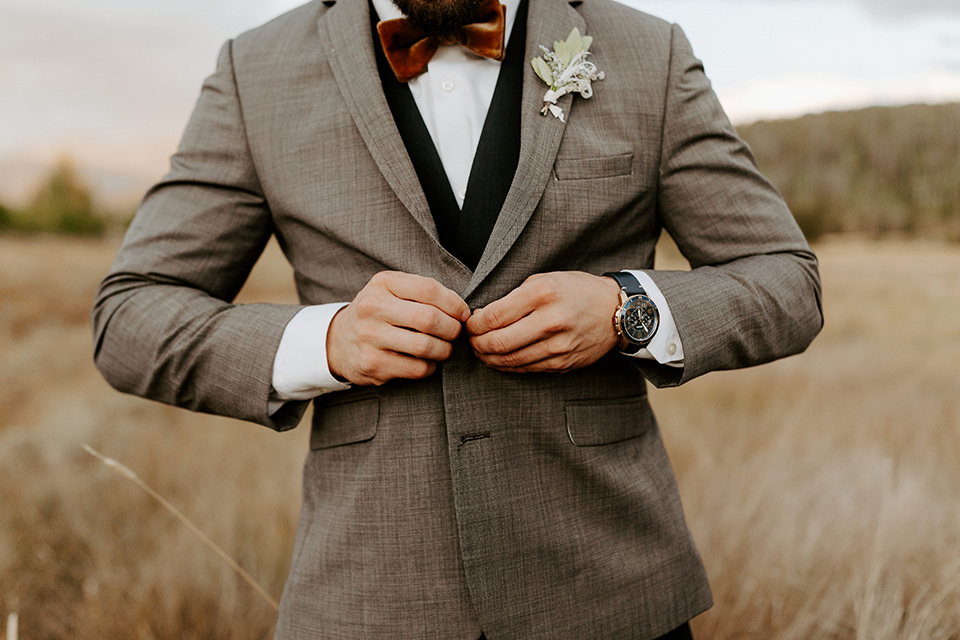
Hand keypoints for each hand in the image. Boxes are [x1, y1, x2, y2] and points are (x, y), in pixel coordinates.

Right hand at [327, 271, 470, 385]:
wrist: (338, 341)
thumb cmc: (378, 313)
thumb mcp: (392, 290)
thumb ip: (422, 292)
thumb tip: (462, 310)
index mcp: (382, 284)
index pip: (428, 289)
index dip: (454, 304)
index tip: (462, 314)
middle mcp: (372, 308)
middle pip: (429, 319)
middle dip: (452, 329)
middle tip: (455, 333)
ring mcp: (369, 337)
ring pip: (425, 346)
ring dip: (444, 350)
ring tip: (443, 348)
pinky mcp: (372, 364)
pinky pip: (417, 368)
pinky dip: (430, 367)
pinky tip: (427, 361)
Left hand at [466, 271, 620, 373]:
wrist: (615, 311)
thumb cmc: (576, 291)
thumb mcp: (544, 280)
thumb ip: (514, 297)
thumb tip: (483, 316)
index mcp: (542, 294)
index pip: (494, 317)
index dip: (474, 325)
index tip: (470, 323)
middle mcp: (550, 321)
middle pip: (498, 342)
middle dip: (477, 344)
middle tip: (471, 341)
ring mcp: (558, 346)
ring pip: (510, 360)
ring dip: (489, 358)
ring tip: (482, 351)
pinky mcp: (563, 363)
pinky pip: (527, 369)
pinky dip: (509, 366)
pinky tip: (501, 360)